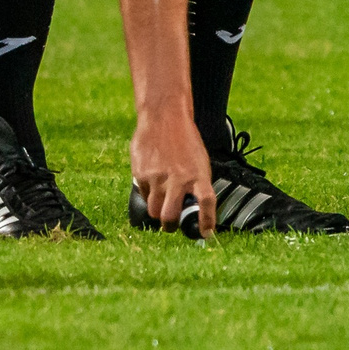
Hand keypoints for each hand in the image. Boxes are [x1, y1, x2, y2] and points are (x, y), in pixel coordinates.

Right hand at [131, 109, 216, 241]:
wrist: (164, 116)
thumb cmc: (184, 140)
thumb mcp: (198, 161)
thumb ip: (196, 184)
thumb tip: (193, 208)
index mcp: (198, 175)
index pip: (206, 203)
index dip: (207, 221)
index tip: (205, 233)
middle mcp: (179, 179)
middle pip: (170, 217)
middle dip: (169, 226)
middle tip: (170, 225)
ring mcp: (158, 177)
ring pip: (154, 210)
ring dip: (157, 211)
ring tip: (160, 203)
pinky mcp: (142, 174)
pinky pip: (144, 194)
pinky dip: (148, 193)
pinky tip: (152, 180)